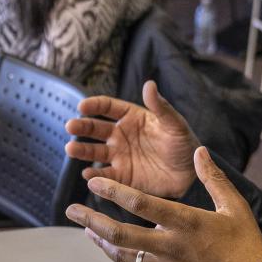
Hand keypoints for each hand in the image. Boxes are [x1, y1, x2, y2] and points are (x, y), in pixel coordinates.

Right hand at [65, 81, 201, 200]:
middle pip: (95, 128)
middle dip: (82, 126)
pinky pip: (104, 175)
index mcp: (132, 117)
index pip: (108, 107)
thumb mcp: (175, 124)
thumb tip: (149, 84)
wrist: (191, 174)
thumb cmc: (184, 145)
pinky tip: (87, 174)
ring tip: (71, 149)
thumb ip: (160, 107)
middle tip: (70, 126)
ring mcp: (119, 156)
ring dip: (81, 149)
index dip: (94, 106)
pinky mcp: (122, 177)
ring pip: (94, 151)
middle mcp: (121, 135)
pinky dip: (94, 175)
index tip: (82, 106)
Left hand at [66, 146, 261, 261]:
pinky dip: (124, 259)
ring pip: (122, 256)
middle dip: (90, 220)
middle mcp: (170, 246)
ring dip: (100, 242)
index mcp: (186, 222)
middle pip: (119, 233)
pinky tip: (116, 250)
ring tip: (86, 229)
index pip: (140, 203)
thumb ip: (213, 178)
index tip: (93, 182)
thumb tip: (199, 151)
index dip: (112, 191)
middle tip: (71, 210)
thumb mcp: (235, 207)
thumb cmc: (245, 245)